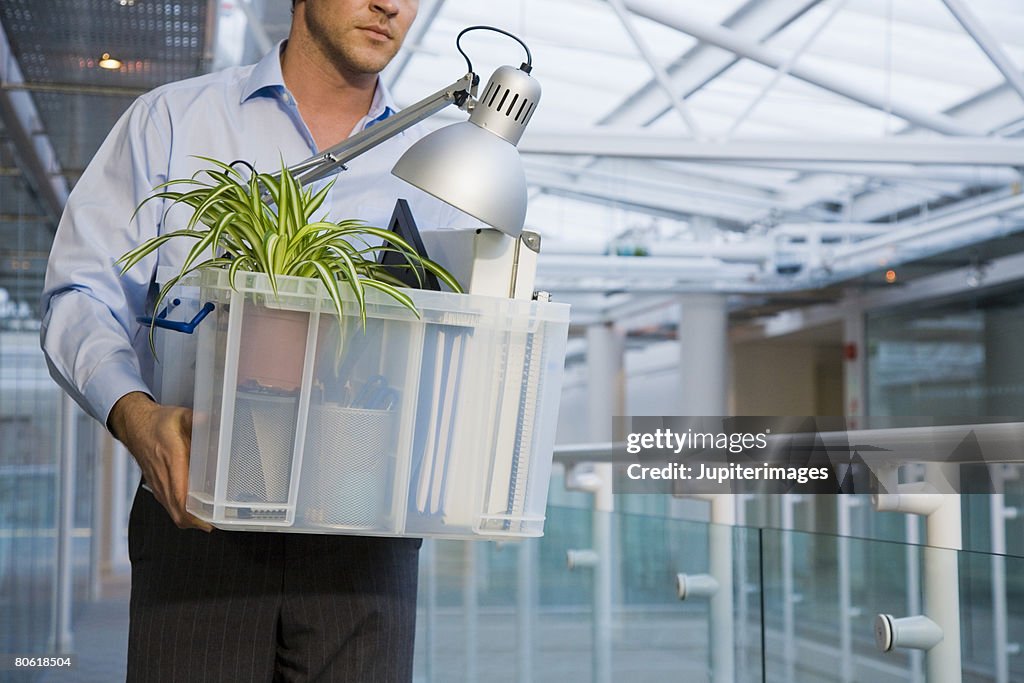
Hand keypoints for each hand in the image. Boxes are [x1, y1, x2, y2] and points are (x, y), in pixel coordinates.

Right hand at [108, 392, 212, 531]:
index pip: (180, 496)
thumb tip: (211, 419)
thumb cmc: (158, 422)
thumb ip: (198, 419)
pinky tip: (194, 508)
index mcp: (172, 461)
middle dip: (195, 523)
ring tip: (207, 519)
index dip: (193, 514)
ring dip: (188, 518)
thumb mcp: (180, 416)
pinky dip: (180, 510)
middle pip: (176, 511)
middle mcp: (163, 476)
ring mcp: (158, 483)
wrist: (134, 425)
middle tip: (214, 523)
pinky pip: (168, 503)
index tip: (209, 521)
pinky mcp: (156, 484)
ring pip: (171, 510)